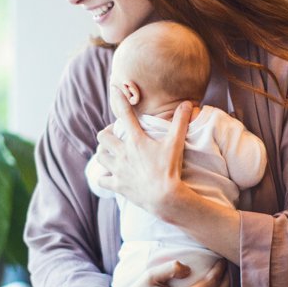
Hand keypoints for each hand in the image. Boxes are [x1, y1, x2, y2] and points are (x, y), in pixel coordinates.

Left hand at [93, 98, 193, 218]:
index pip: (124, 114)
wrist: (165, 197)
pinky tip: (109, 176)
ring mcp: (118, 170)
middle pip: (102, 136)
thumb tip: (188, 104)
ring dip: (104, 153)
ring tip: (110, 153)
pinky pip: (101, 179)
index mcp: (136, 140)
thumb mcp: (176, 144)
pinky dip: (103, 177)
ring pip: (100, 156)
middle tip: (115, 135)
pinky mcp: (117, 185)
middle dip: (106, 134)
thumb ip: (180, 123)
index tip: (114, 89)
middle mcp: (123, 153)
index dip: (119, 99)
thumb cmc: (170, 169)